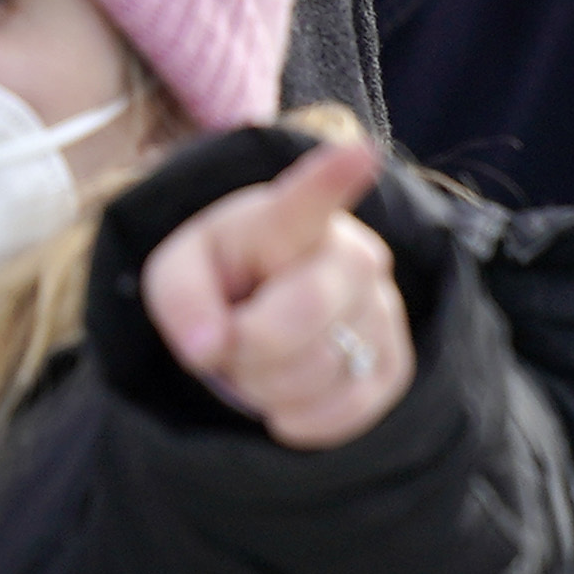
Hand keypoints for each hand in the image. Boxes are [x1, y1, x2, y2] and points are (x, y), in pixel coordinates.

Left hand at [140, 140, 413, 449]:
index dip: (335, 177)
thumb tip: (208, 346)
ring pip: (322, 371)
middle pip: (305, 314)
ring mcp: (382, 308)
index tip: (361, 154)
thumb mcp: (179, 276)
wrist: (270, 311)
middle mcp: (351, 255)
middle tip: (234, 339)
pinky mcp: (395, 360)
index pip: (312, 196)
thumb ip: (180, 301)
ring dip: (270, 388)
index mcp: (289, 220)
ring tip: (264, 362)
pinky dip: (304, 420)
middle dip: (250, 346)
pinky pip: (348, 410)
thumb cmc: (226, 280)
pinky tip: (289, 398)